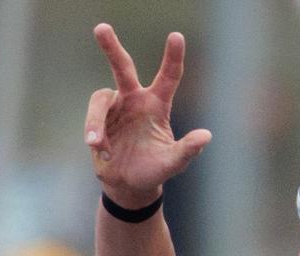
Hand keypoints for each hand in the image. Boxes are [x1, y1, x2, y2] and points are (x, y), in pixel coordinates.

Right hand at [84, 24, 210, 205]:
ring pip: (100, 99)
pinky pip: (93, 118)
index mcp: (157, 105)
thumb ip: (188, 150)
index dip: (173, 57)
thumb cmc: (154, 170)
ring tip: (98, 145)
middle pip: (122, 67)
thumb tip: (206, 135)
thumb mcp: (174, 163)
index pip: (169, 77)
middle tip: (101, 27)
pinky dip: (94, 132)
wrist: (128, 185)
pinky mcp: (97, 118)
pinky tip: (101, 150)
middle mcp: (134, 100)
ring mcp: (114, 107)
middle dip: (112, 48)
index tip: (176, 36)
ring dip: (97, 121)